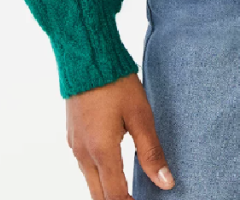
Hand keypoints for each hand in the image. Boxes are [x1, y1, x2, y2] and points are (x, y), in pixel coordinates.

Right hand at [66, 71, 174, 197]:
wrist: (86, 55)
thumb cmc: (115, 82)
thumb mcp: (140, 115)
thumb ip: (151, 151)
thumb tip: (166, 183)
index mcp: (102, 151)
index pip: (114, 197)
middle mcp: (84, 154)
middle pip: (99, 196)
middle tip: (136, 198)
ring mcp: (75, 145)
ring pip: (90, 182)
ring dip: (107, 190)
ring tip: (127, 191)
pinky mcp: (73, 135)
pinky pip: (85, 166)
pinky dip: (99, 176)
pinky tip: (112, 168)